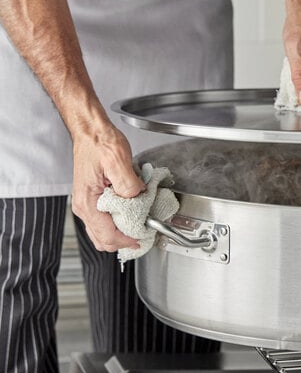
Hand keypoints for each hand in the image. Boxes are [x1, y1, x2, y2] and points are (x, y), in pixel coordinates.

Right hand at [71, 124, 145, 251]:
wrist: (91, 132)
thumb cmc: (100, 143)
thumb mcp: (118, 161)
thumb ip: (128, 184)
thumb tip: (137, 198)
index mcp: (88, 202)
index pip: (108, 236)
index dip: (128, 241)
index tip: (143, 238)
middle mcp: (84, 206)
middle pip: (104, 240)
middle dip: (124, 241)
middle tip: (143, 234)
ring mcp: (88, 204)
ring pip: (103, 233)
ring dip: (121, 233)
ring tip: (139, 225)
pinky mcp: (93, 200)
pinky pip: (105, 221)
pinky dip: (118, 223)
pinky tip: (131, 214)